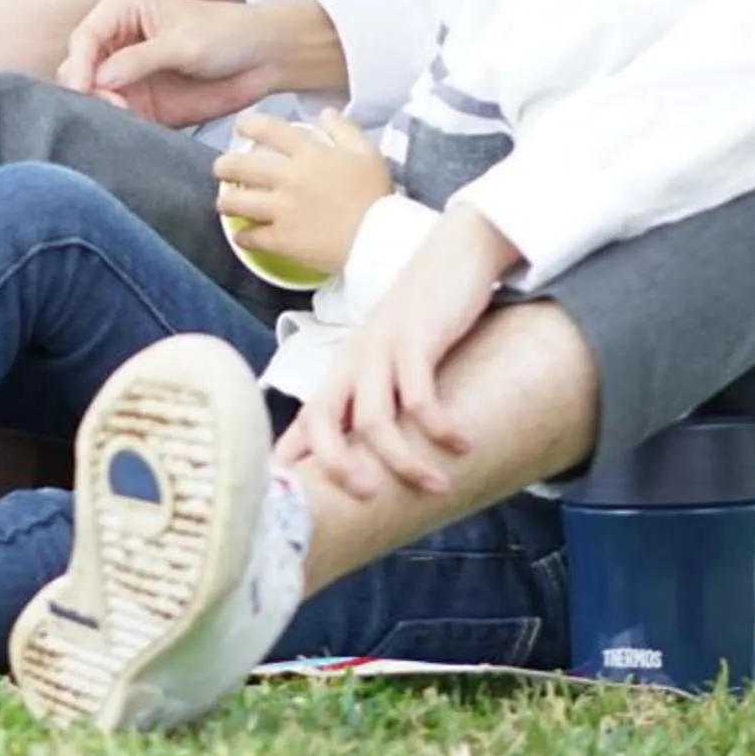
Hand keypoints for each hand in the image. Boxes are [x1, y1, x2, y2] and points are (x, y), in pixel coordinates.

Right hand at [57, 0, 288, 127]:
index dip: (80, 65)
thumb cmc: (226, 35)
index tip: (85, 90)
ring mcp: (124, 73)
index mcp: (121, 10)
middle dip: (86, 89)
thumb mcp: (183, 43)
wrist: (262, 59)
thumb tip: (98, 79)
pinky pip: (113, 116)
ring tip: (125, 114)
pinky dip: (114, 123)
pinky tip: (130, 125)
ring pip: (90, 95)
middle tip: (112, 106)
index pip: (84, 38)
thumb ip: (140, 59)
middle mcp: (115, 40)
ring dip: (98, 108)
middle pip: (77, 68)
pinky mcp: (137, 101)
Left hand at [213, 112, 389, 274]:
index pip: (270, 130)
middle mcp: (289, 178)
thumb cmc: (375, 194)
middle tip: (220, 168)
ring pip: (238, 202)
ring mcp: (282, 210)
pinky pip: (252, 237)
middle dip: (224, 165)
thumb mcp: (367, 152)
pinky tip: (242, 236)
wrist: (380, 238)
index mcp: (309, 154)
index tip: (240, 127)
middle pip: (242, 167)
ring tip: (224, 203)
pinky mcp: (282, 240)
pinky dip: (243, 236)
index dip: (250, 125)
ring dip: (226, 201)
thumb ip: (344, 128)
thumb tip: (325, 113)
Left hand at [276, 206, 518, 499]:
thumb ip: (381, 400)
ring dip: (404, 459)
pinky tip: (462, 443)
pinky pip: (419, 392)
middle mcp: (353, 363)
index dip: (293, 461)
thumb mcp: (392, 360)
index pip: (305, 421)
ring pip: (374, 418)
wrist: (454, 252)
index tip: (292, 503)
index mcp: (342, 372)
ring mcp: (381, 349)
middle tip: (368, 499)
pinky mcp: (416, 337)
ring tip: (437, 485)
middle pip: (322, 420)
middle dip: (337, 466)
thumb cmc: (424, 318)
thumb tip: (380, 458)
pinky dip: (438, 425)